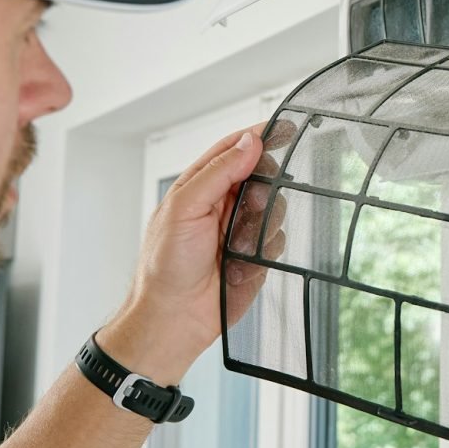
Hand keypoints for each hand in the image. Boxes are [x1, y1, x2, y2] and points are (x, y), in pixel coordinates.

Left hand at [98, 120, 293, 384]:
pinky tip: (242, 264)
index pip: (234, 148)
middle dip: (263, 187)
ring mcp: (241, 228)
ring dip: (260, 224)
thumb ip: (218, 172)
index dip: (259, 136)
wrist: (174, 319)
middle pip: (262, 175)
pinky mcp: (257, 254)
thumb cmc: (165, 266)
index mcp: (201, 184)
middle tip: (250, 204)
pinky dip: (264, 250)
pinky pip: (278, 239)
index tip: (283, 128)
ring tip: (237, 244)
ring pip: (275, 207)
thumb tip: (249, 143)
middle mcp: (223, 202)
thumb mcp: (184, 208)